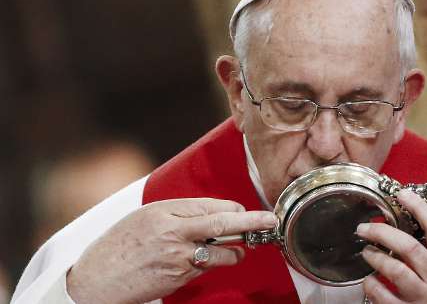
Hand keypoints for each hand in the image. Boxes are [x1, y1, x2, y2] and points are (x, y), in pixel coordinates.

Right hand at [67, 198, 276, 303]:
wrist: (96, 281)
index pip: (209, 205)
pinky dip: (214, 263)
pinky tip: (211, 261)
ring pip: (221, 250)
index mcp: (163, 212)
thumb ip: (177, 214)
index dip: (232, 208)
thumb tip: (210, 212)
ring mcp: (177, 257)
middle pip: (221, 222)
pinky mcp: (179, 277)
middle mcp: (172, 232)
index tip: (244, 209)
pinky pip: (206, 267)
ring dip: (236, 250)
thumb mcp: (144, 218)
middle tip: (270, 219)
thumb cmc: (117, 247)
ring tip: (240, 249)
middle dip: (250, 219)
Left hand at [356, 192, 426, 303]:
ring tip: (366, 251)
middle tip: (365, 228)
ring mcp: (424, 296)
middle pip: (409, 248)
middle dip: (383, 233)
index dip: (420, 208)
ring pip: (396, 271)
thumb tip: (402, 216)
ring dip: (376, 257)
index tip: (402, 194)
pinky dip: (372, 285)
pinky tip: (368, 279)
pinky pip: (383, 297)